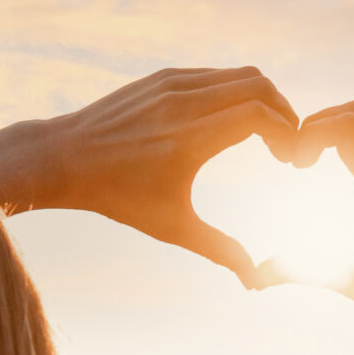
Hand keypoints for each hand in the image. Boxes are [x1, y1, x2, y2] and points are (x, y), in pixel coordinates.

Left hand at [0, 67, 299, 286]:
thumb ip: (219, 249)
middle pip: (258, 85)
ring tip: (266, 135)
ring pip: (238, 75)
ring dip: (262, 100)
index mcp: (189, 138)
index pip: (259, 114)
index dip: (287, 132)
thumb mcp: (171, 227)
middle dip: (283, 112)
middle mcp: (182, 103)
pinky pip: (214, 75)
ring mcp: (171, 84)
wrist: (63, 158)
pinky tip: (233, 122)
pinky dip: (235, 92)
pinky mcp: (161, 77)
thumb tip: (254, 280)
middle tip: (285, 145)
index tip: (290, 160)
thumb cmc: (118, 197)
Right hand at [295, 99, 353, 341]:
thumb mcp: (352, 282)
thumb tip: (254, 278)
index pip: (346, 124)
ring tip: (322, 163)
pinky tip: (353, 180)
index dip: (309, 132)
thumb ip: (301, 272)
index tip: (295, 165)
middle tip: (302, 156)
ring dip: (346, 130)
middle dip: (323, 123)